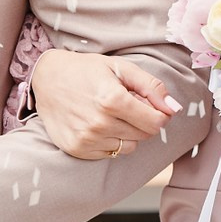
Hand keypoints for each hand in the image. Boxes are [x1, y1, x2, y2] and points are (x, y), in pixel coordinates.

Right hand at [29, 50, 180, 160]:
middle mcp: (99, 123)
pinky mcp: (77, 149)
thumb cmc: (86, 70)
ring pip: (129, 147)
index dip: (159, 113)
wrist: (47, 79)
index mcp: (112, 100)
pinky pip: (111, 153)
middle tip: (126, 105)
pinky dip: (111, 141)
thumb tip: (174, 108)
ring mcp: (87, 139)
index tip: (150, 104)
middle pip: (144, 135)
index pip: (156, 122)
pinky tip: (98, 124)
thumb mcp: (121, 68)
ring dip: (127, 132)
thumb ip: (151, 86)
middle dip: (142, 121)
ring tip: (111, 114)